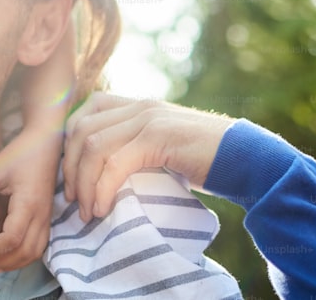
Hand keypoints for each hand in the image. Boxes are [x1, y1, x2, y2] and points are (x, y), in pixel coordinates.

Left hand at [0, 127, 58, 272]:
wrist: (46, 142)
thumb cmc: (20, 154)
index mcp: (28, 204)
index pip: (12, 238)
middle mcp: (41, 215)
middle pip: (24, 251)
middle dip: (2, 262)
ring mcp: (47, 217)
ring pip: (35, 252)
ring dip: (14, 263)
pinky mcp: (47, 216)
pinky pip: (40, 245)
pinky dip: (24, 256)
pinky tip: (9, 256)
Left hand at [62, 93, 234, 220]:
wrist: (247, 160)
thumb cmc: (205, 161)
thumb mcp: (162, 147)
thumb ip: (134, 147)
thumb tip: (101, 172)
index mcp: (137, 105)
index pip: (85, 114)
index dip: (68, 146)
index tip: (70, 178)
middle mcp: (139, 106)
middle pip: (82, 129)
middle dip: (69, 168)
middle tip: (72, 200)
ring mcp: (149, 118)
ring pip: (94, 145)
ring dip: (83, 182)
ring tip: (86, 211)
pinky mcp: (158, 136)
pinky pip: (115, 162)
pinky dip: (102, 188)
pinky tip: (102, 208)